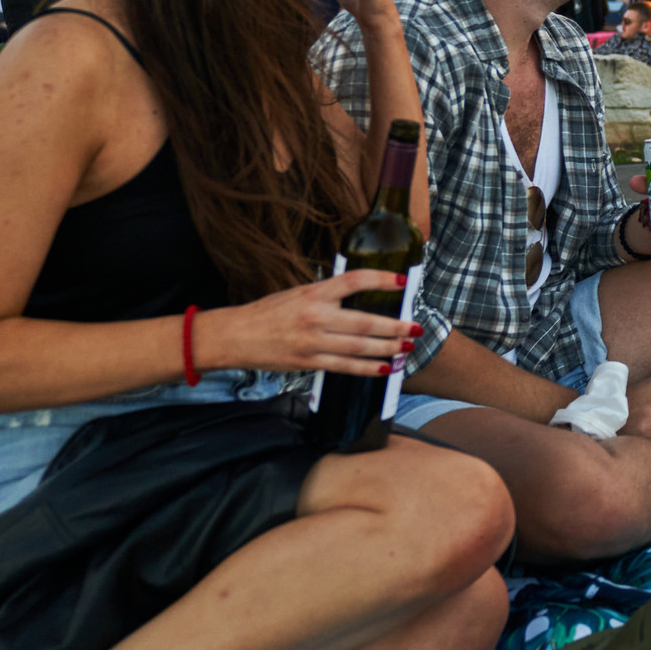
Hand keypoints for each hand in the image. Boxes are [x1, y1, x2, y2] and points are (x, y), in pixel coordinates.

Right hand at [199, 269, 421, 376]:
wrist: (234, 336)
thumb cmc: (267, 312)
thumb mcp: (298, 293)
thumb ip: (327, 294)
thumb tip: (360, 293)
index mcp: (313, 294)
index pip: (354, 281)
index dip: (381, 280)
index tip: (402, 282)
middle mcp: (316, 317)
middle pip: (365, 322)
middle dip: (396, 326)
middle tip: (416, 327)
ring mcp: (313, 342)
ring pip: (360, 347)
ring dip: (388, 348)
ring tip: (407, 347)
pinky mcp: (308, 362)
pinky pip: (345, 367)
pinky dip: (368, 368)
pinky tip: (386, 367)